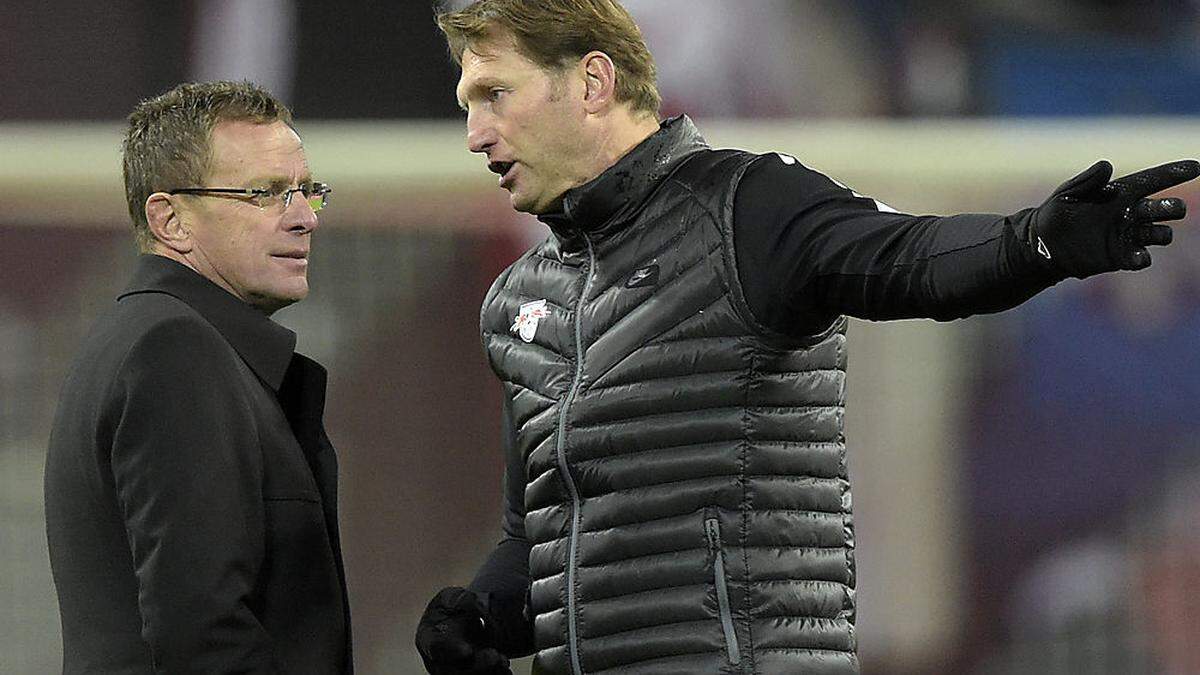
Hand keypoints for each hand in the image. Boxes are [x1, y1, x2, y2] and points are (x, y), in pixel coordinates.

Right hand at [415, 587, 511, 674]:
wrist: (465, 620)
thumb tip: (472, 602)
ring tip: (503, 661)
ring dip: (487, 672)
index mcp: (428, 637)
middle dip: (476, 666)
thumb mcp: (452, 596)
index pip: (435, 647)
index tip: (468, 651)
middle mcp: (436, 660)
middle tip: (495, 657)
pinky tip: (505, 669)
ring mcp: (451, 671)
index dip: (451, 650)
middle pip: (452, 671)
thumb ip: (459, 598)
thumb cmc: (453, 608)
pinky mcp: (468, 674)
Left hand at [1030, 159, 1198, 277]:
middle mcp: (1129, 214)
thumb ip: (1087, 181)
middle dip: (1172, 207)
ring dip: (1162, 233)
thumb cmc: (1054, 214)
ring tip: (1159, 234)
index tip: (1196, 166)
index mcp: (1120, 193)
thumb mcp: (1067, 194)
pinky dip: (1143, 256)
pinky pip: (1140, 257)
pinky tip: (1141, 256)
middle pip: (1163, 209)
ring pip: (1159, 233)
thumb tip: (1107, 165)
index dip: (1174, 173)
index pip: (1153, 181)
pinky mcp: (1119, 257)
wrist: (1040, 245)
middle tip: (1174, 208)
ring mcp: (1126, 236)